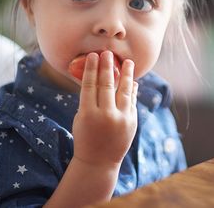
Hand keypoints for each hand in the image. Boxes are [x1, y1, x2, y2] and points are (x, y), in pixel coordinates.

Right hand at [71, 51, 137, 165]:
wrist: (98, 161)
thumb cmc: (85, 136)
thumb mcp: (81, 118)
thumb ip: (90, 100)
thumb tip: (99, 77)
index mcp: (88, 114)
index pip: (90, 85)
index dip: (92, 69)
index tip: (93, 56)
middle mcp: (105, 116)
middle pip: (107, 85)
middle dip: (107, 67)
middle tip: (108, 53)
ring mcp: (121, 119)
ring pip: (124, 91)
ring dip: (126, 75)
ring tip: (128, 62)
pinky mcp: (132, 122)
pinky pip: (132, 101)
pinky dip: (132, 90)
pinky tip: (132, 81)